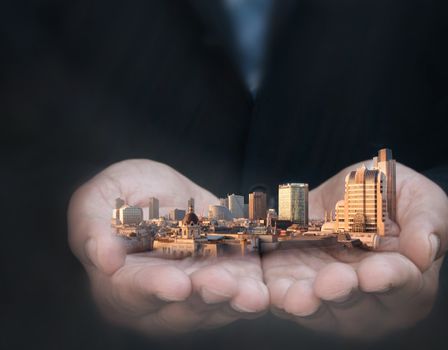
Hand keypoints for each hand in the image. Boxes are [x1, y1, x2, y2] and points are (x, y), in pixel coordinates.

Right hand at [68, 159, 268, 333]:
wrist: (168, 194)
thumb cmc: (125, 195)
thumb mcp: (100, 197)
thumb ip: (91, 224)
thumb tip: (101, 259)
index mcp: (121, 283)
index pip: (133, 291)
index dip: (153, 287)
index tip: (175, 283)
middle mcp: (160, 299)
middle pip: (180, 308)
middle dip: (203, 297)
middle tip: (221, 284)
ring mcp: (198, 295)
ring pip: (216, 306)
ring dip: (234, 300)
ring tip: (250, 293)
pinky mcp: (230, 282)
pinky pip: (242, 294)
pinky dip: (254, 293)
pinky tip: (264, 290)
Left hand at [262, 163, 447, 337]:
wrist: (348, 194)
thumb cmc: (391, 197)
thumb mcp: (418, 196)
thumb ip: (428, 220)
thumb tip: (424, 251)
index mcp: (408, 281)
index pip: (403, 285)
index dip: (389, 279)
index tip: (374, 273)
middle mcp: (369, 300)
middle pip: (356, 305)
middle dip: (341, 294)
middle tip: (329, 284)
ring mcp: (329, 297)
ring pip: (317, 309)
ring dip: (305, 303)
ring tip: (297, 296)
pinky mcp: (294, 286)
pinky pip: (283, 296)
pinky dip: (274, 295)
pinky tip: (267, 291)